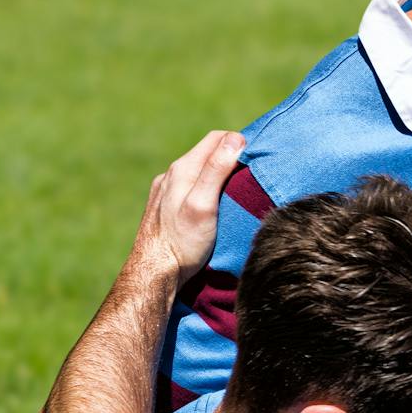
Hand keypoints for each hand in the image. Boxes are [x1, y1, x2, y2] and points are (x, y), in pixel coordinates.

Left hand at [136, 130, 244, 280]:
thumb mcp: (204, 205)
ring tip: (235, 190)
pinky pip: (189, 186)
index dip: (240, 143)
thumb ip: (217, 170)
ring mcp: (165, 190)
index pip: (218, 138)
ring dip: (218, 173)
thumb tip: (236, 139)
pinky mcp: (163, 205)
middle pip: (207, 152)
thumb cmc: (182, 242)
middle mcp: (171, 174)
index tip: (257, 159)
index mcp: (182, 169)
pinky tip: (211, 205)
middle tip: (252, 174)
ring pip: (198, 170)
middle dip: (231, 156)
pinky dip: (204, 188)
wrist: (154, 273)